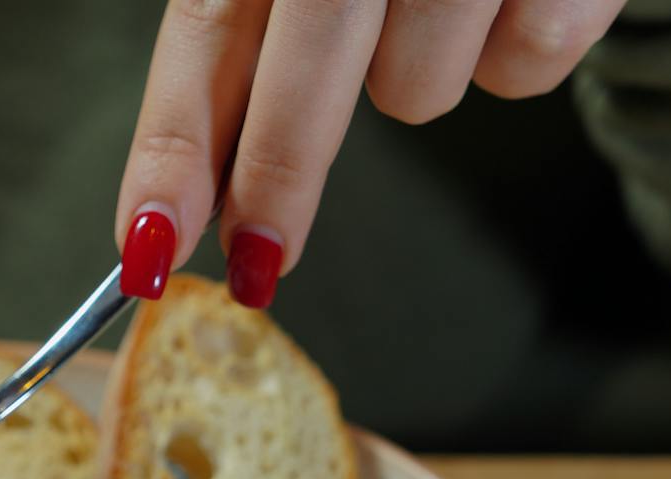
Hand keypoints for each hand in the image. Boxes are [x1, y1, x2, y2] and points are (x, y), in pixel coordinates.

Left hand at [115, 0, 627, 305]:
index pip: (207, 29)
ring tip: (442, 1)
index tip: (148, 246)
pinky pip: (523, 66)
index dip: (174, 146)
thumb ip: (240, 44)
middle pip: (307, 68)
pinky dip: (514, 53)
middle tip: (259, 260)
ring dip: (418, 80)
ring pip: (417, 87)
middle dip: (277, 175)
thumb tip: (169, 205)